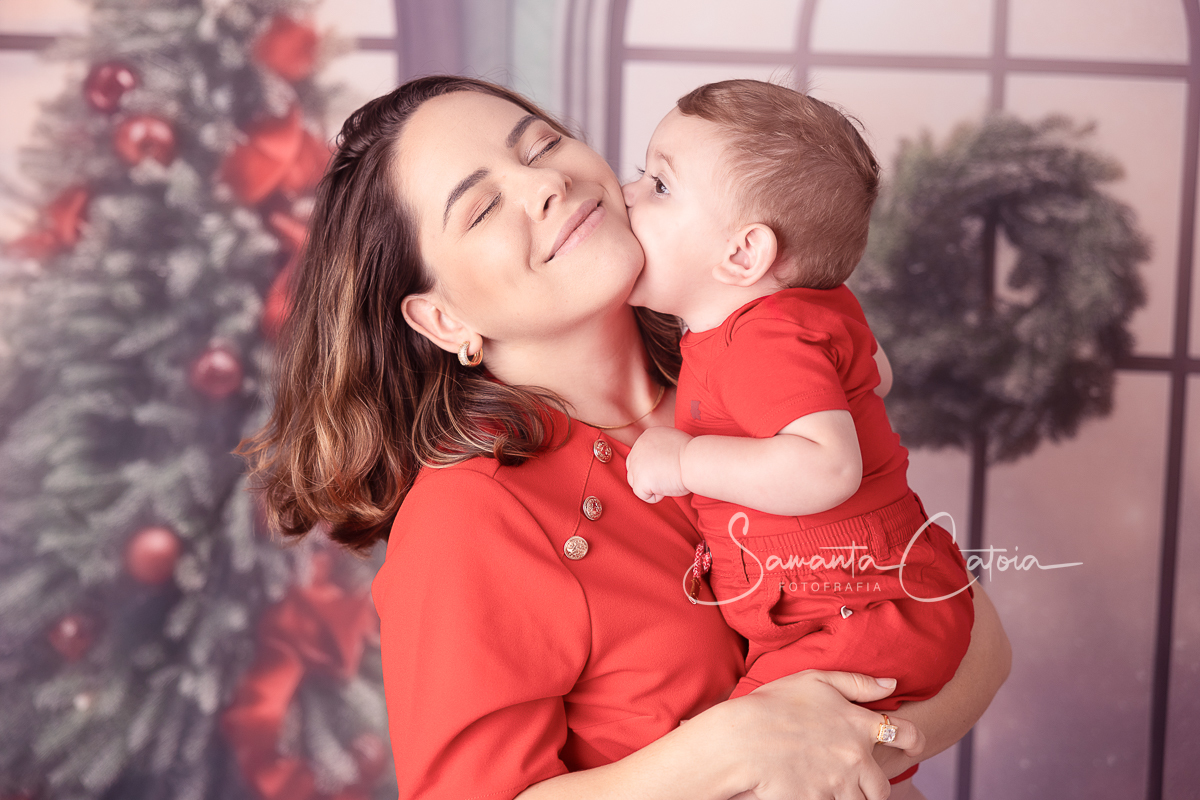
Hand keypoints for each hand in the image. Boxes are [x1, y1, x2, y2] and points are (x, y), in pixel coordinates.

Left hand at [626, 426, 691, 502]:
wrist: (695, 461)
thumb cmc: (692, 455)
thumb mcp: (672, 442)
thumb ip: (659, 448)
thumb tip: (655, 462)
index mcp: (646, 436)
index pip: (640, 455)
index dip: (653, 465)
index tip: (669, 466)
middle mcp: (637, 447)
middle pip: (633, 468)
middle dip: (647, 476)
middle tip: (667, 476)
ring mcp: (637, 464)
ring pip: (635, 482)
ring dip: (650, 486)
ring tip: (668, 481)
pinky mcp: (640, 480)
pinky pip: (642, 494)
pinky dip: (655, 496)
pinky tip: (667, 488)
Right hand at [721, 670, 924, 799]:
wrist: (741, 740)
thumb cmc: (773, 705)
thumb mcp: (815, 680)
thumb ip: (857, 683)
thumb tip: (892, 685)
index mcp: (858, 724)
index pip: (906, 735)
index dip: (914, 741)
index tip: (913, 745)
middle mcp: (855, 758)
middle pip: (882, 786)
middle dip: (874, 786)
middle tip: (856, 779)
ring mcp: (839, 785)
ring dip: (850, 797)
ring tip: (830, 785)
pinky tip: (811, 790)